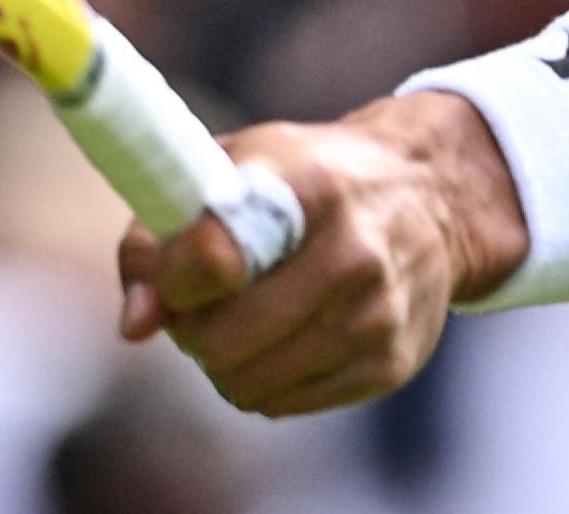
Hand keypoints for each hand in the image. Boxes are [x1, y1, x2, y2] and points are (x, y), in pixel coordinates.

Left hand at [116, 93, 527, 414]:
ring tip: (241, 319)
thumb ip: (164, 234)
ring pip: (247, 382)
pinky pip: (284, 402)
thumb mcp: (239, 166)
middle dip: (192, 329)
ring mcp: (378, 312)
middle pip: (221, 339)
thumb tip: (135, 325)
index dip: (173, 276)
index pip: (215, 255)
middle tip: (201, 303)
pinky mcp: (391, 361)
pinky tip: (282, 338)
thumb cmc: (311, 179)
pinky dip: (265, 380)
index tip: (171, 272)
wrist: (433, 197)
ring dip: (223, 361)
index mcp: (310, 184)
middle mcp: (354, 250)